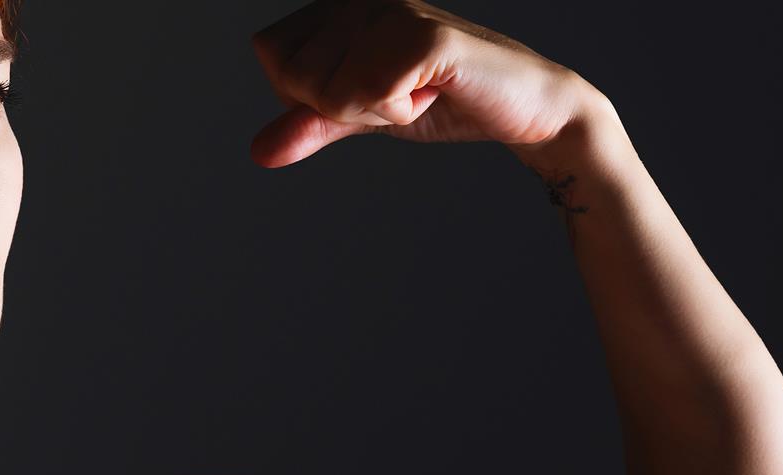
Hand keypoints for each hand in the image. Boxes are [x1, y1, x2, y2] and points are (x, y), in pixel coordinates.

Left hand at [249, 0, 601, 167]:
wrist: (524, 111)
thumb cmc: (444, 101)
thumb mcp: (364, 114)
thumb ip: (312, 125)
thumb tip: (257, 152)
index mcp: (342, 6)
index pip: (271, 54)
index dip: (310, 94)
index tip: (368, 89)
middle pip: (292, 76)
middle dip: (342, 105)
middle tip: (396, 93)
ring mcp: (392, 11)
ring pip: (329, 91)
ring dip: (376, 111)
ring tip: (417, 91)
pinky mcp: (423, 37)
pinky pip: (371, 97)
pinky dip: (401, 114)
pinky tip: (434, 93)